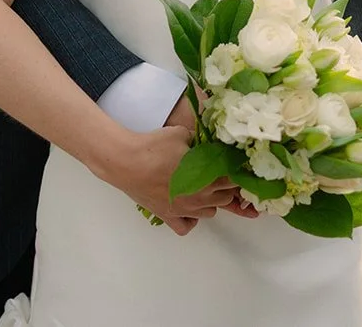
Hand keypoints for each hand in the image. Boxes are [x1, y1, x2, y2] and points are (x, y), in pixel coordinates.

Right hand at [162, 95, 256, 218]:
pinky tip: (186, 208)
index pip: (233, 180)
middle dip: (225, 186)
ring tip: (201, 188)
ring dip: (210, 202)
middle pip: (225, 198)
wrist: (127, 162)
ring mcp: (184, 210)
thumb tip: (206, 143)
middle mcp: (200, 198)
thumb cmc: (154, 147)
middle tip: (217, 173)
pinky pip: (186, 228)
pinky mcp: (168, 216)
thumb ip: (199, 141)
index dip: (235, 172)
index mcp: (207, 177)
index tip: (232, 165)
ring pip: (210, 213)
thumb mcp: (182, 134)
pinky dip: (190, 220)